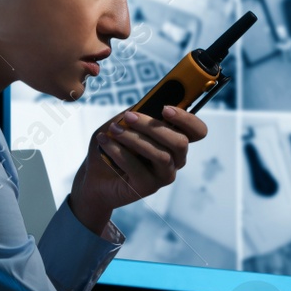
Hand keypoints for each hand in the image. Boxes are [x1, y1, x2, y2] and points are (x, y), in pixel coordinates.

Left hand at [70, 105, 208, 224]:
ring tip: (113, 130)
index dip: (187, 118)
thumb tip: (145, 102)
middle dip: (153, 126)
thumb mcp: (121, 122)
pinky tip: (105, 143)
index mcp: (174, 140)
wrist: (93, 177)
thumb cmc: (111, 145)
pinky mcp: (148, 187)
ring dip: (134, 138)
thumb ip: (135, 112)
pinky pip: (138, 168)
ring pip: (161, 155)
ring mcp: (164, 175)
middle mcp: (175, 159)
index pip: (197, 131)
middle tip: (129, 116)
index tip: (165, 108)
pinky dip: (119, 152)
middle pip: (180, 142)